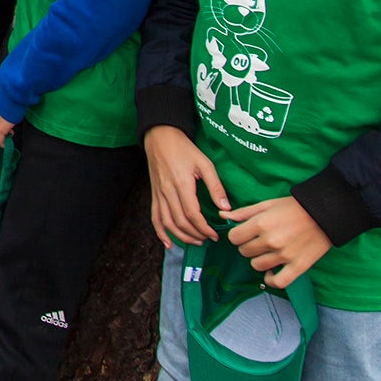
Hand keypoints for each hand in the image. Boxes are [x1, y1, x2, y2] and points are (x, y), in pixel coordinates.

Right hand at [144, 125, 228, 247]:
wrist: (160, 137)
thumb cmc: (184, 148)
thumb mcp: (204, 163)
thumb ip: (215, 186)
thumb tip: (226, 208)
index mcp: (181, 184)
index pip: (192, 214)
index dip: (204, 228)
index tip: (215, 234)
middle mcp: (168, 191)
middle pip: (180, 222)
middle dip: (195, 234)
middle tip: (208, 239)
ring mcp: (159, 194)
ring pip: (167, 222)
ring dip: (181, 236)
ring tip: (195, 242)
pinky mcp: (154, 195)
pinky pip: (155, 217)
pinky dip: (160, 232)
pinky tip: (168, 243)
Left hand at [222, 196, 332, 288]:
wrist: (325, 214)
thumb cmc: (294, 207)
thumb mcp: (267, 205)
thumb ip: (244, 212)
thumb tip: (223, 216)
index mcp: (261, 223)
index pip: (234, 238)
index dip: (238, 236)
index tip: (246, 234)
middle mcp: (270, 241)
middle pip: (244, 252)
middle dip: (248, 246)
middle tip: (259, 241)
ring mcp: (284, 256)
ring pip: (257, 266)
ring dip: (259, 260)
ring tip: (268, 253)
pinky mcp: (298, 267)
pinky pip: (278, 282)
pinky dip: (271, 280)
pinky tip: (272, 272)